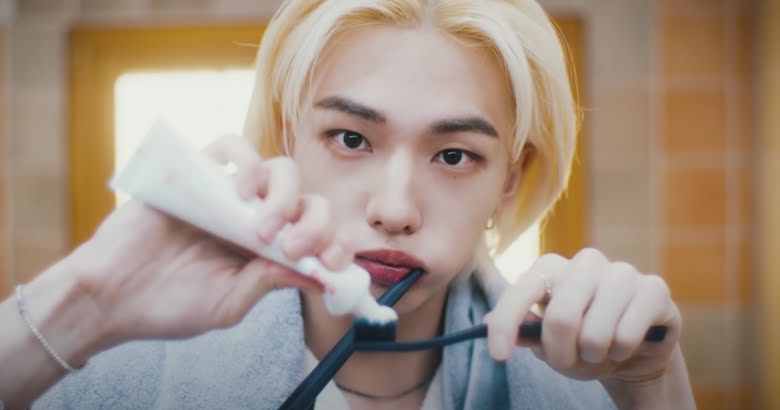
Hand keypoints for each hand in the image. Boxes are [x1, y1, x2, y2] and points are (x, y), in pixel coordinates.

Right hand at [69, 135, 351, 350]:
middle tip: (292, 247)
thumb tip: (317, 273)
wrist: (111, 296)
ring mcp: (228, 194)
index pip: (318, 235)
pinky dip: (247, 161)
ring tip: (263, 226)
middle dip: (313, 221)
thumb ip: (268, 283)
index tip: (331, 260)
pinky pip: (232, 147)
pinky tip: (239, 192)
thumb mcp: (228, 304)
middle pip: (307, 199)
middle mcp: (256, 219)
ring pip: (278, 170)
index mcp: (269, 251)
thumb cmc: (170, 306)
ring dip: (284, 193)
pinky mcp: (199, 173)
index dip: (334, 242)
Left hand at [484, 248, 680, 384]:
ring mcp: (622, 271)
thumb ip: (523, 330)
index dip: (507, 322)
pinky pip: (627, 334)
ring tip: (600, 352)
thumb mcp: (548, 341)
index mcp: (553, 268)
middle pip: (561, 318)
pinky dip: (622, 352)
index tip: (498, 355)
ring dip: (594, 356)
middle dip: (562, 354)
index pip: (523, 289)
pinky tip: (626, 345)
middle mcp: (586, 261)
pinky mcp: (654, 288)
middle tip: (571, 363)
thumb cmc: (582, 341)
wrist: (633, 349)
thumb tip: (486, 323)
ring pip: (595, 332)